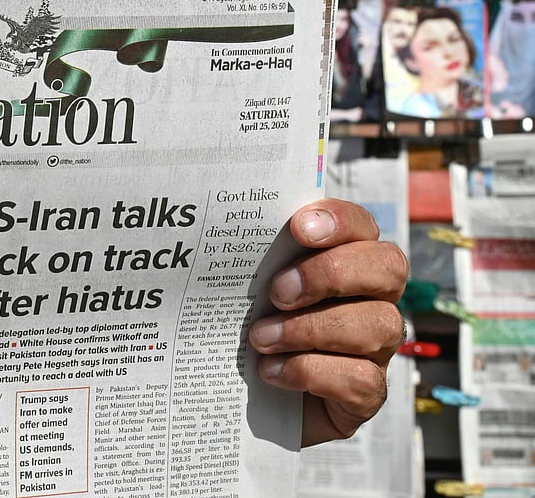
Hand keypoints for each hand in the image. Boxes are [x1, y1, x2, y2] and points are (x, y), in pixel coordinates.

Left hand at [249, 198, 407, 445]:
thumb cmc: (256, 323)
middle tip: (277, 292)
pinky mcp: (368, 392)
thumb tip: (229, 228)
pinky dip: (310, 372)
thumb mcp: (252, 287)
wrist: (251, 396)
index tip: (298, 228)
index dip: (339, 221)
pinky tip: (272, 371)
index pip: (363, 225)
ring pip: (378, 326)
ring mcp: (378, 347)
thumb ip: (256, 256)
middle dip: (330, 274)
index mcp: (349, 259)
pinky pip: (361, 379)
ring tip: (261, 338)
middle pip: (388, 268)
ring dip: (310, 329)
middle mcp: (374, 299)